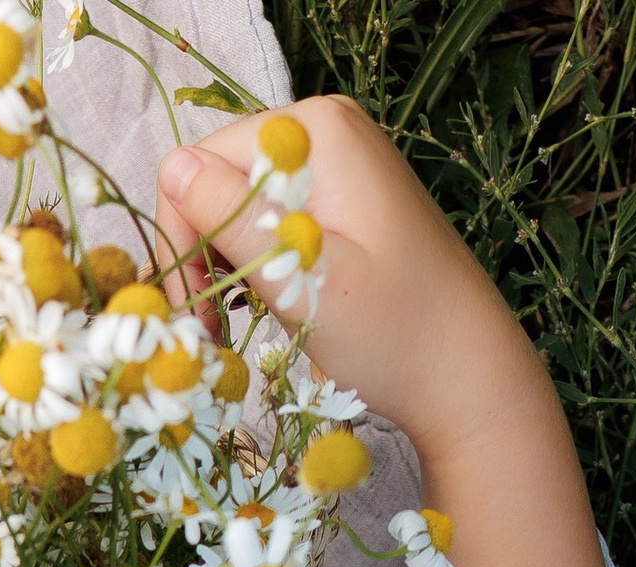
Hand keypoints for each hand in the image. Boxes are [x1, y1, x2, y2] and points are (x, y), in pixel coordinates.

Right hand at [157, 96, 543, 474]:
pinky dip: (256, 261)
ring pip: (239, 203)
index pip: (199, 164)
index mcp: (315, 130)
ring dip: (224, 264)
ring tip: (232, 325)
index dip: (183, 239)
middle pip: (217, 180)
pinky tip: (267, 303)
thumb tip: (171, 167)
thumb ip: (235, 220)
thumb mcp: (300, 278)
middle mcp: (325, 127)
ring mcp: (337, 160)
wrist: (464, 370)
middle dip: (202, 253)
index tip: (196, 313)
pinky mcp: (344, 196)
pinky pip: (272, 216)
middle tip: (210, 331)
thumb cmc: (391, 333)